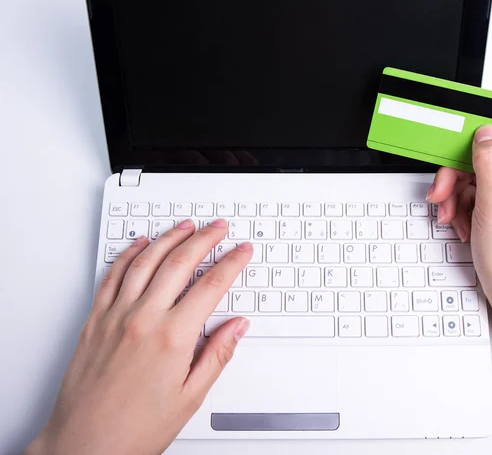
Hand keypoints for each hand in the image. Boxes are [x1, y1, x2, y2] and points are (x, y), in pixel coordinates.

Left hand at [26, 219, 250, 454]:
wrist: (82, 446)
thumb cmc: (134, 429)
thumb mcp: (189, 397)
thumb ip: (217, 355)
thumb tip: (236, 327)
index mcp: (172, 338)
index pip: (211, 286)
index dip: (231, 263)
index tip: (241, 251)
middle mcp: (143, 319)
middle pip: (180, 262)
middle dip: (204, 239)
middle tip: (218, 228)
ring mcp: (116, 315)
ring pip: (146, 260)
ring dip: (169, 238)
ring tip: (185, 225)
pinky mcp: (95, 320)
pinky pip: (113, 275)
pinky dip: (128, 254)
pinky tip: (140, 244)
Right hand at [426, 120, 491, 325]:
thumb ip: (488, 160)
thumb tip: (483, 130)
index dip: (474, 133)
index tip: (449, 141)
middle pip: (480, 153)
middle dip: (455, 174)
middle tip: (442, 192)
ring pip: (470, 173)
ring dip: (454, 194)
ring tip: (451, 215)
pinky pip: (470, 191)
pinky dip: (459, 206)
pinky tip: (459, 222)